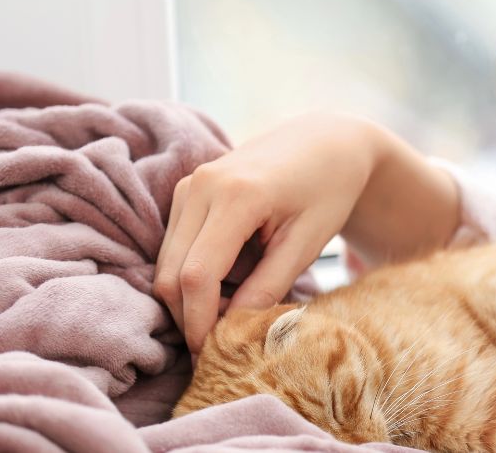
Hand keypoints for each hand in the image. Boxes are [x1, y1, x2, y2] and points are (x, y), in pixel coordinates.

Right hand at [151, 112, 379, 354]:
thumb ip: (269, 285)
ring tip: (241, 297)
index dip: (199, 322)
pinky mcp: (187, 189)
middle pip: (171, 273)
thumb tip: (232, 328)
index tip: (215, 352)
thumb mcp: (308, 242)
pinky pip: (175, 245)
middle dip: (191, 314)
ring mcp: (189, 184)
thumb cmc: (328, 190)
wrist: (326, 141)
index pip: (197, 276)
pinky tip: (235, 273)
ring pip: (167, 262)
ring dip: (193, 293)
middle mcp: (202, 185)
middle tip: (226, 337)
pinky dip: (195, 270)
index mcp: (237, 196)